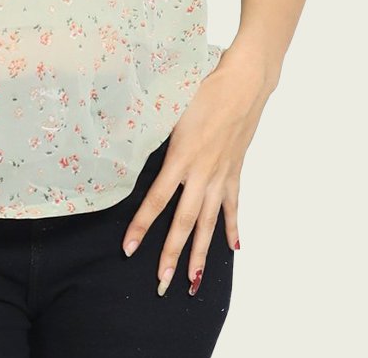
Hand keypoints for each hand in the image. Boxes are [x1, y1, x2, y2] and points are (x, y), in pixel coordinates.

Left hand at [120, 48, 272, 295]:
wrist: (243, 84)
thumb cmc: (203, 88)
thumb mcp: (169, 106)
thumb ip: (150, 128)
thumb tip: (124, 137)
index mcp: (180, 157)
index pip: (156, 200)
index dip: (141, 226)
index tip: (128, 249)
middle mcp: (201, 173)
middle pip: (183, 221)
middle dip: (171, 254)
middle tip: (162, 283)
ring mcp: (220, 175)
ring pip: (208, 222)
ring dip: (200, 253)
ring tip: (193, 281)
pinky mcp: (235, 172)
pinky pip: (233, 206)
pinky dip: (232, 228)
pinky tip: (233, 248)